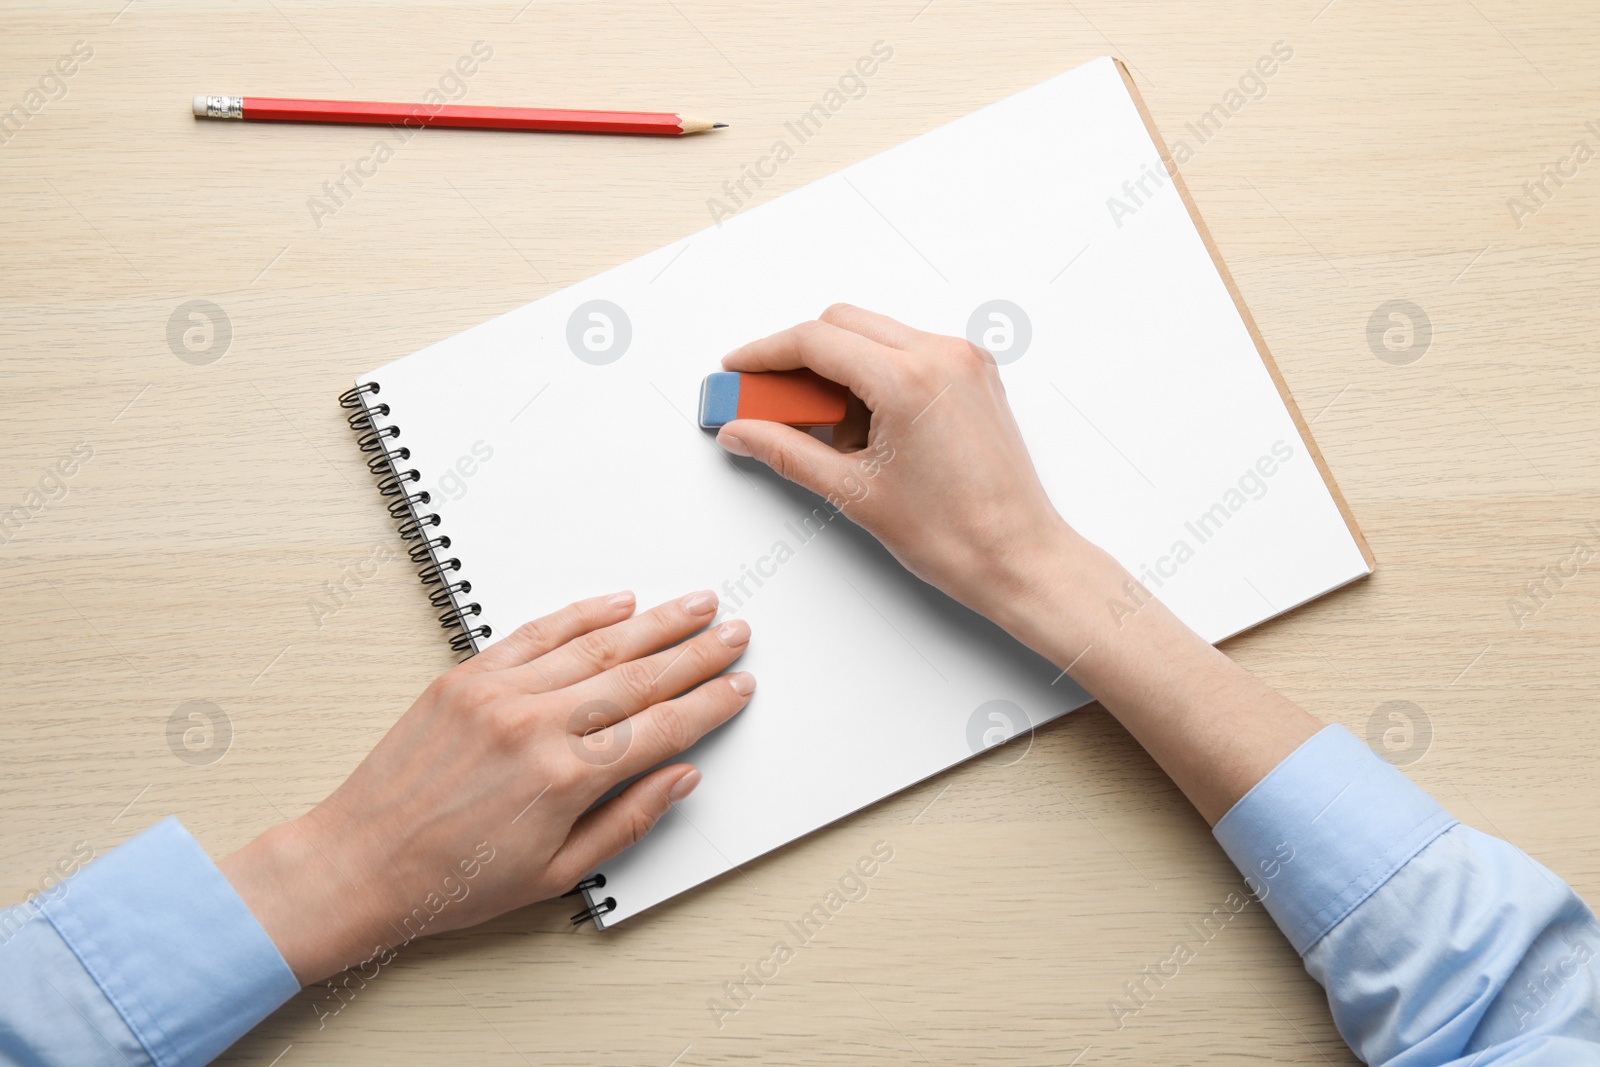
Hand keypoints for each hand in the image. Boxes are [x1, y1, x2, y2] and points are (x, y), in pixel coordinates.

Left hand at [219, 590, 752, 983]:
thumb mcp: (556, 875)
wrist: (358, 864)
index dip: (709, 704)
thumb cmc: (451, 881)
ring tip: (695, 605)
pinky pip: (536, 634)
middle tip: (734, 633)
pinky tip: (618, 601)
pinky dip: (582, 613)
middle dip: (696, 653)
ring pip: (596, 646)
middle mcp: (537, 725)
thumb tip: (681, 777)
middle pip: (640, 678)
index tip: (739, 686)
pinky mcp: (465, 677)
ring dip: (654, 622)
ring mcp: (499, 693)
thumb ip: (628, 819)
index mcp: (566, 779)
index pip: (662, 728)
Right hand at [719, 305, 1318, 823]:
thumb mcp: (854, 493)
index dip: (764, 354)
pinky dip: (874, 376)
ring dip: (837, 368)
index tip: (737, 371)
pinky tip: (862, 427)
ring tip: (822, 430)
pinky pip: (907, 353)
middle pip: (842, 324)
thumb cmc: (957, 536)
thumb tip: (742, 432)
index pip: (815, 340)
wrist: (1022, 559)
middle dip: (797, 359)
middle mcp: (941, 355)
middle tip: (766, 402)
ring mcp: (963, 361)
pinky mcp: (975, 375)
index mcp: (909, 378)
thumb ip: (788, 452)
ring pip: (874, 335)